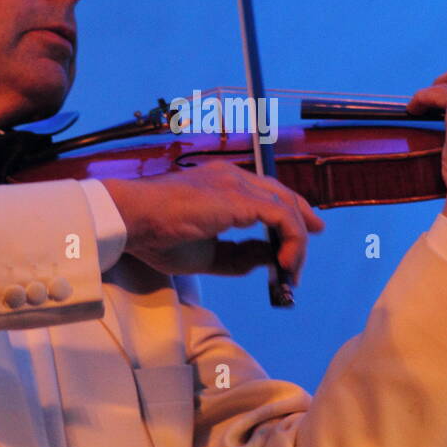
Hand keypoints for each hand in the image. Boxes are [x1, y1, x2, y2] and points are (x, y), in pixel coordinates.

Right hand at [99, 161, 325, 279]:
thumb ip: (238, 256)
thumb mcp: (206, 254)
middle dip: (302, 219)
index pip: (264, 193)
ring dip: (296, 240)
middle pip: (281, 194)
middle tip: (314, 238)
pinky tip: (283, 263)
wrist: (132, 219)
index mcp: (220, 184)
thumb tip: (268, 259)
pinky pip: (281, 217)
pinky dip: (290, 240)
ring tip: (292, 268)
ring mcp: (237, 184)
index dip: (287, 212)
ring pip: (286, 206)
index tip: (299, 234)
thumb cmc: (155, 236)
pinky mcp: (240, 199)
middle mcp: (232, 178)